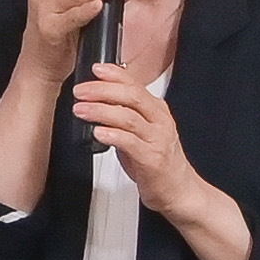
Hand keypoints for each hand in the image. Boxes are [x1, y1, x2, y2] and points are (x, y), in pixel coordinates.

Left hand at [68, 72, 259, 259]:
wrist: (179, 190)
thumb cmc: (157, 161)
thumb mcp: (142, 131)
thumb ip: (124, 114)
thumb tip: (97, 98)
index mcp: (157, 111)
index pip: (135, 85)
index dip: (115, 74)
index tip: (95, 69)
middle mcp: (160, 122)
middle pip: (132, 97)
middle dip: (103, 90)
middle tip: (80, 91)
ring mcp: (157, 140)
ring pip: (128, 117)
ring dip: (101, 111)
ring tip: (80, 110)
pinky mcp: (152, 159)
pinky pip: (130, 143)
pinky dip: (112, 135)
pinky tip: (97, 133)